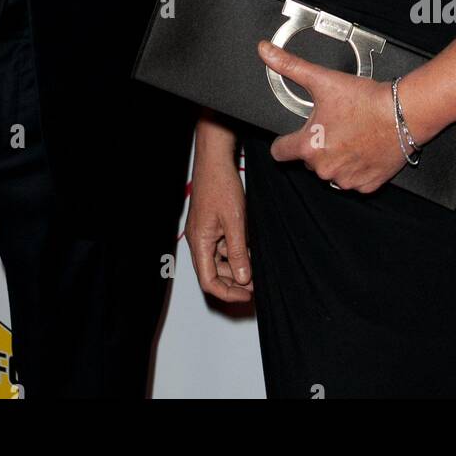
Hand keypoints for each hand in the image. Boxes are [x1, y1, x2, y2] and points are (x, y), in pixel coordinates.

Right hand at [184, 148, 252, 303]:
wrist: (215, 161)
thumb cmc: (220, 185)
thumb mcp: (235, 222)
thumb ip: (237, 252)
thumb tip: (243, 279)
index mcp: (200, 243)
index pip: (209, 281)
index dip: (228, 293)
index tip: (248, 294)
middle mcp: (198, 241)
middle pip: (214, 273)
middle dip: (235, 280)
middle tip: (257, 281)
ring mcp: (204, 233)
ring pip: (219, 261)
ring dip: (237, 265)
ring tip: (256, 260)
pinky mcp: (210, 225)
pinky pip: (221, 246)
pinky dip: (235, 250)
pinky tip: (249, 245)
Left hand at [258, 40, 406, 192]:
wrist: (404, 112)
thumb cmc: (366, 100)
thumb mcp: (323, 79)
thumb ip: (290, 66)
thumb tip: (266, 51)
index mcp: (309, 146)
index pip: (279, 152)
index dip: (284, 141)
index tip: (292, 135)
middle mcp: (325, 168)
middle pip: (309, 159)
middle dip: (317, 144)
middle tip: (333, 125)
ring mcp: (347, 179)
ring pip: (331, 170)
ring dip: (336, 157)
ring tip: (350, 135)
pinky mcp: (367, 185)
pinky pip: (354, 180)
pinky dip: (357, 167)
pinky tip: (363, 148)